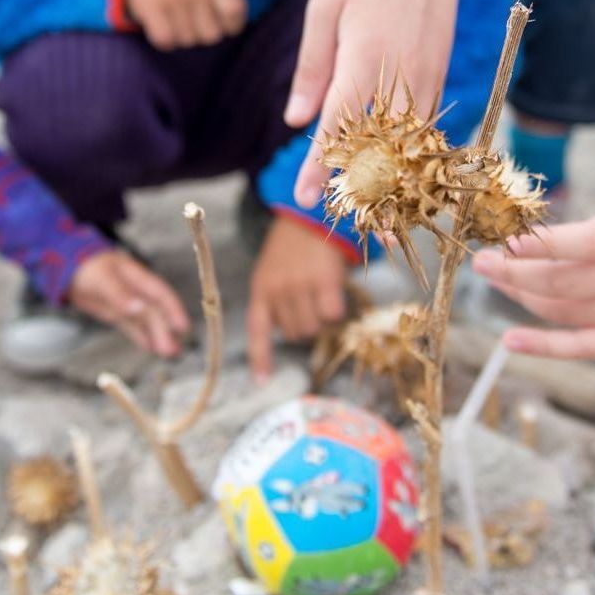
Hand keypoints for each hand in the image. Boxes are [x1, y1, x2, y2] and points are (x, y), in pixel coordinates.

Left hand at [68, 249, 189, 356]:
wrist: (71, 268)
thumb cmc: (89, 268)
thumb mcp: (103, 279)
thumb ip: (119, 294)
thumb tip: (138, 308)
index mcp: (139, 278)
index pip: (161, 294)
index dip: (174, 309)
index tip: (182, 326)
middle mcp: (138, 292)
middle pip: (155, 313)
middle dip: (164, 331)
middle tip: (171, 351)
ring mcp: (128, 303)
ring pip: (146, 322)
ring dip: (157, 336)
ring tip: (169, 353)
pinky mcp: (118, 313)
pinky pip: (133, 326)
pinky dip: (142, 336)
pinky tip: (151, 348)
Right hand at [125, 0, 267, 49]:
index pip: (237, 11)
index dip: (232, 22)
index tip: (219, 15)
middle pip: (212, 35)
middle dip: (202, 31)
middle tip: (190, 14)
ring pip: (189, 40)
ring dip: (182, 34)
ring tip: (174, 14)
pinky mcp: (151, 8)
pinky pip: (168, 41)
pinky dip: (164, 38)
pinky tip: (161, 20)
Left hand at [246, 216, 349, 378]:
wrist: (311, 211)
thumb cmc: (293, 244)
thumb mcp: (274, 269)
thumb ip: (277, 298)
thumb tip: (295, 332)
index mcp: (260, 288)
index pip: (258, 331)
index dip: (261, 359)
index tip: (261, 382)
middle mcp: (277, 290)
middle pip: (293, 334)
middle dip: (305, 326)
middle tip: (312, 305)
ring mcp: (300, 286)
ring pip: (313, 327)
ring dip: (322, 319)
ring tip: (323, 297)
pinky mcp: (324, 281)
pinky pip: (332, 314)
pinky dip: (336, 310)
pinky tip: (336, 294)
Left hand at [286, 0, 514, 206]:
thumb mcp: (324, 8)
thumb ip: (312, 67)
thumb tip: (296, 121)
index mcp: (365, 59)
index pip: (338, 127)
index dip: (322, 167)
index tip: (305, 199)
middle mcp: (401, 75)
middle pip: (381, 147)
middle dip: (364, 187)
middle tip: (344, 220)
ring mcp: (428, 76)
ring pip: (409, 142)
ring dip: (391, 176)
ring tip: (375, 208)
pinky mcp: (440, 72)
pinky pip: (424, 123)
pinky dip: (411, 150)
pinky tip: (396, 168)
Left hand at [472, 123, 594, 359]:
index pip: (591, 244)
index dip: (548, 246)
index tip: (511, 241)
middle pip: (568, 283)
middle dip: (518, 274)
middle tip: (480, 261)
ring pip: (568, 312)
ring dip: (525, 297)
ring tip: (496, 279)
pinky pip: (586, 347)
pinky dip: (547, 347)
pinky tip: (511, 340)